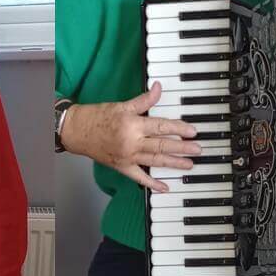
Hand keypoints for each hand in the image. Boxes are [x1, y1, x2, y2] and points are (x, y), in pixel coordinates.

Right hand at [59, 84, 201, 191]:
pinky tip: (164, 187)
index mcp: (133, 125)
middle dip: (182, 148)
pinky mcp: (122, 167)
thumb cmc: (97, 117)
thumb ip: (143, 100)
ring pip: (155, 161)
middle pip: (162, 145)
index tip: (192, 131)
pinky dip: (152, 183)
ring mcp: (127, 157)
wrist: (77, 131)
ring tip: (189, 165)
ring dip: (173, 163)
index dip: (179, 128)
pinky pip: (139, 177)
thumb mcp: (122, 105)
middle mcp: (132, 143)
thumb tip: (158, 88)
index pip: (161, 126)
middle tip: (198, 150)